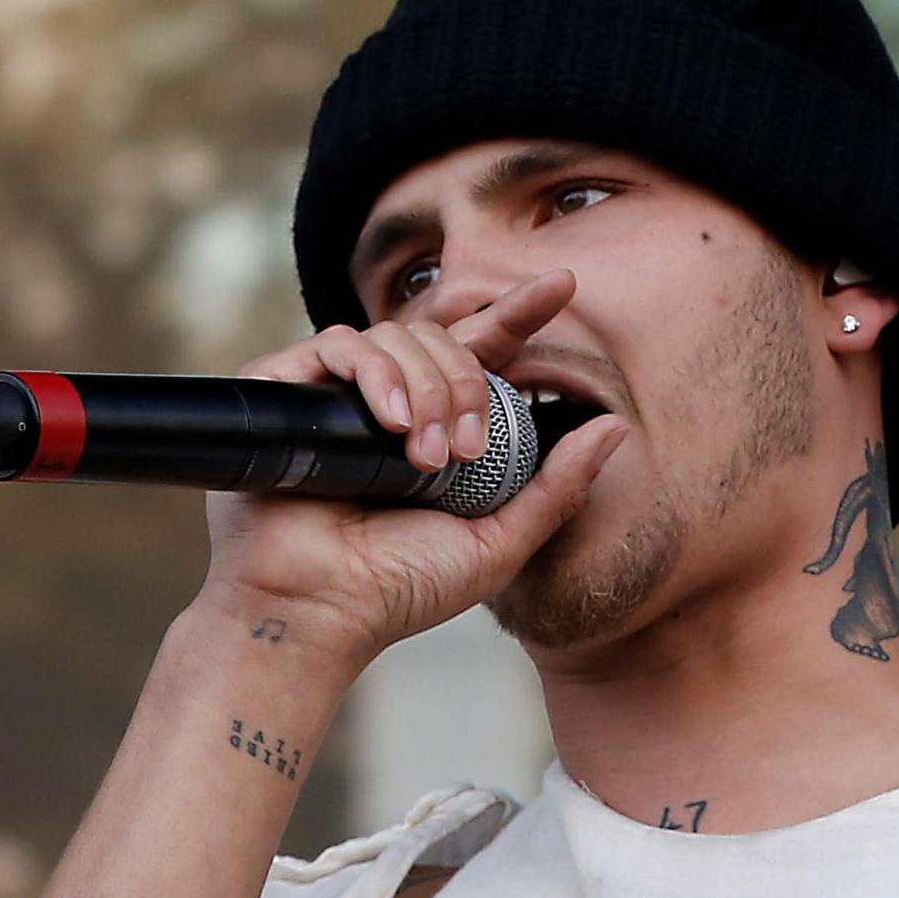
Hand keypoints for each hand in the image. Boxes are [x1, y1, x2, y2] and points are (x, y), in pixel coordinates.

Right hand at [205, 271, 620, 664]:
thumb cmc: (402, 590)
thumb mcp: (500, 542)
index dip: (517, 314)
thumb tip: (613, 427)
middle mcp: (386, 405)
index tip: (562, 286)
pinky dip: (375, 374)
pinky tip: (389, 424)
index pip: (480, 353)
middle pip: (442, 341)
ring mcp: (334, 397)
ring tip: (423, 458)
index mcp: (435, 430)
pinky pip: (339, 344)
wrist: (322, 611)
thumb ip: (557, 488)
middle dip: (465, 386)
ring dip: (425, 390)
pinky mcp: (285, 392)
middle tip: (464, 452)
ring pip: (395, 338)